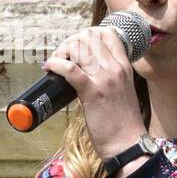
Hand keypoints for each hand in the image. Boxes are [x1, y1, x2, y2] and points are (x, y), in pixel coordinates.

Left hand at [42, 24, 147, 160]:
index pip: (107, 33)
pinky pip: (69, 69)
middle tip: (62, 57)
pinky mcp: (92, 92)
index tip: (77, 48)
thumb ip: (110, 77)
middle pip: (88, 36)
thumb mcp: (123, 91)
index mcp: (124, 67)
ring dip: (60, 51)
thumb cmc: (123, 123)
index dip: (86, 35)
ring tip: (54, 64)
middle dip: (70, 42)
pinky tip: (49, 69)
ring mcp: (104, 79)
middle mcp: (115, 69)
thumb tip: (86, 68)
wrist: (128, 144)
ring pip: (77, 47)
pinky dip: (55, 64)